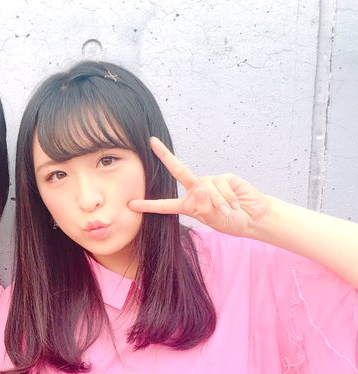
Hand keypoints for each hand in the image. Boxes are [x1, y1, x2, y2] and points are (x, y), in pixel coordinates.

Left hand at [128, 137, 271, 237]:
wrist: (253, 218)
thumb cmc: (231, 221)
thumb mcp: (213, 220)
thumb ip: (204, 207)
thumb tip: (199, 188)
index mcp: (188, 205)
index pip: (165, 205)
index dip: (148, 205)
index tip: (131, 203)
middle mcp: (196, 190)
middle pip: (178, 170)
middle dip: (165, 155)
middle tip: (152, 141)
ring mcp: (210, 182)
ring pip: (207, 187)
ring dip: (219, 203)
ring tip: (228, 211)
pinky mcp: (225, 177)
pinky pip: (221, 185)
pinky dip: (228, 198)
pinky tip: (235, 204)